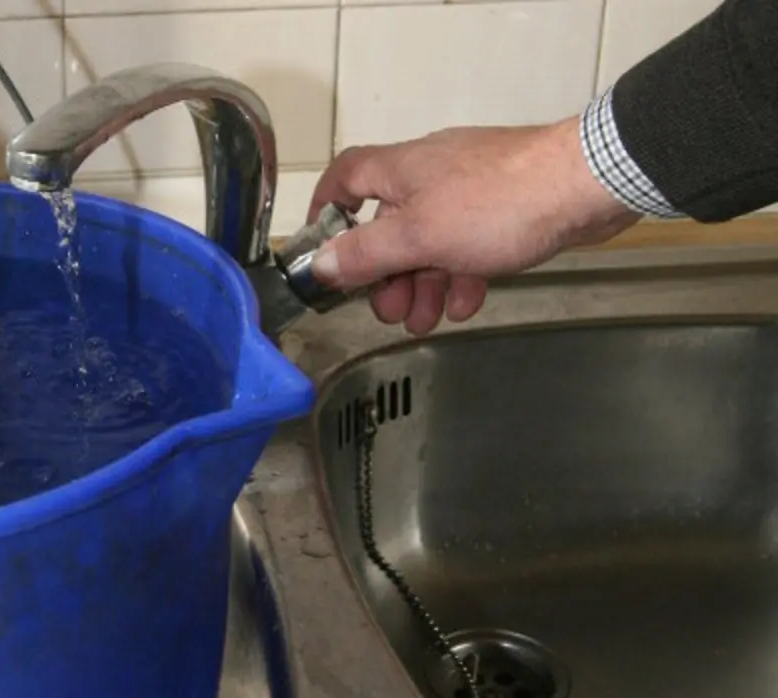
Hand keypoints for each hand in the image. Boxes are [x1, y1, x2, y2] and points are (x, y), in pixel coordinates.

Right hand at [308, 117, 640, 335]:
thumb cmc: (497, 203)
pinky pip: (469, 243)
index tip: (323, 249)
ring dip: (423, 283)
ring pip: (430, 241)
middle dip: (386, 273)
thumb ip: (367, 253)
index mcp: (400, 170)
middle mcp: (429, 174)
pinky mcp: (504, 206)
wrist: (585, 185)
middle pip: (389, 224)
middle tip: (389, 309)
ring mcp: (469, 190)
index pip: (345, 177)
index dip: (326, 209)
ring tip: (426, 319)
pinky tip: (469, 302)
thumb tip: (321, 264)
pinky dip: (462, 273)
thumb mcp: (418, 237)